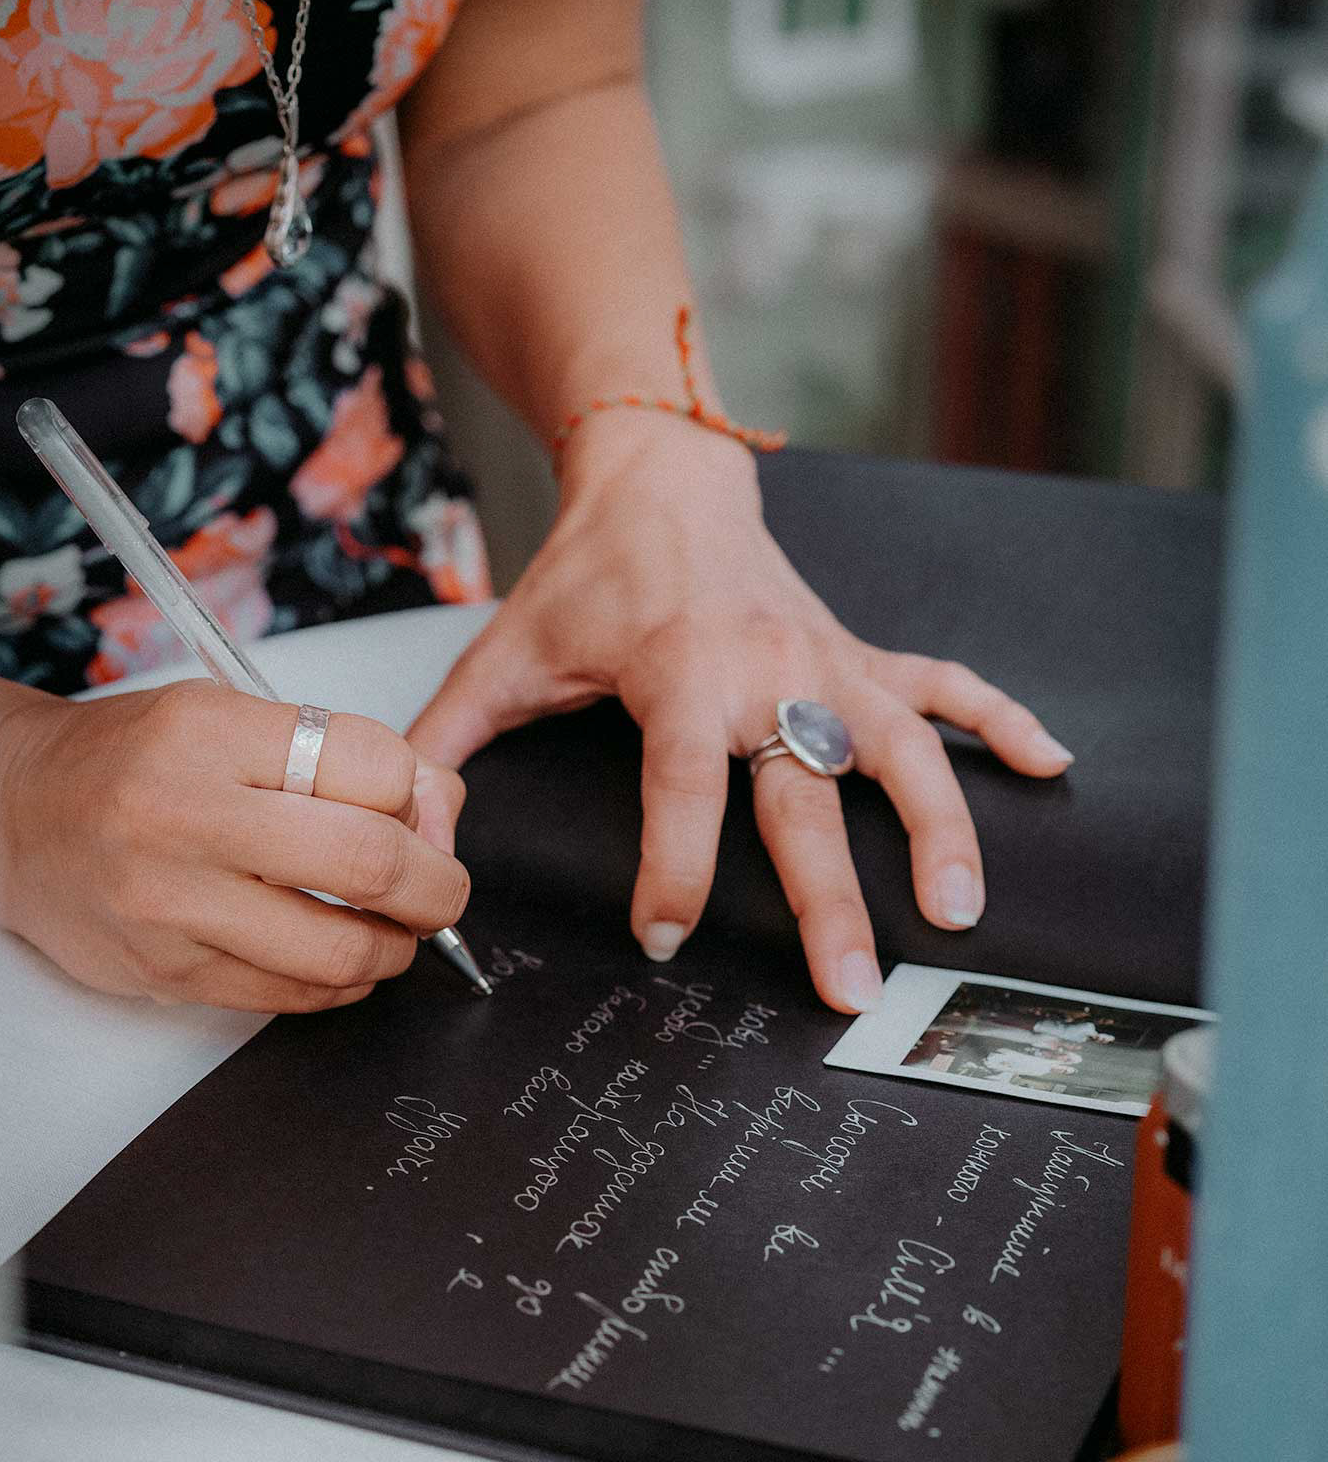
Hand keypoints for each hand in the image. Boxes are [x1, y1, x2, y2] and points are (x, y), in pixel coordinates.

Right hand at [0, 680, 468, 1010]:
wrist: (16, 813)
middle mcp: (185, 816)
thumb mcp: (229, 716)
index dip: (417, 794)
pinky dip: (344, 983)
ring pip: (340, 949)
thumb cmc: (136, 761)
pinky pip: (294, 997)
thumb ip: (338, 753)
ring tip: (395, 929)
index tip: (414, 811)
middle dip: (436, 885)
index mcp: (209, 734)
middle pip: (370, 862)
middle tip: (440, 889)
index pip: (373, 764)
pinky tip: (344, 957)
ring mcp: (173, 905)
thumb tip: (442, 807)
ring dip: (397, 946)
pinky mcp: (170, 972)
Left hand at [407, 414, 1071, 1011]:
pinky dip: (999, 720)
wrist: (661, 473)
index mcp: (679, 676)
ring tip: (961, 908)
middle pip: (806, 798)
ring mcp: (826, 661)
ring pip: (899, 748)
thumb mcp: (506, 652)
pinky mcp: (860, 651)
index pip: (683, 786)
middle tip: (850, 988)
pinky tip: (1049, 764)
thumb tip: (413, 824)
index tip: (665, 936)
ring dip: (939, 826)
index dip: (676, 868)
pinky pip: (945, 684)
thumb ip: (452, 739)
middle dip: (832, 899)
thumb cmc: (585, 574)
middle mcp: (768, 671)